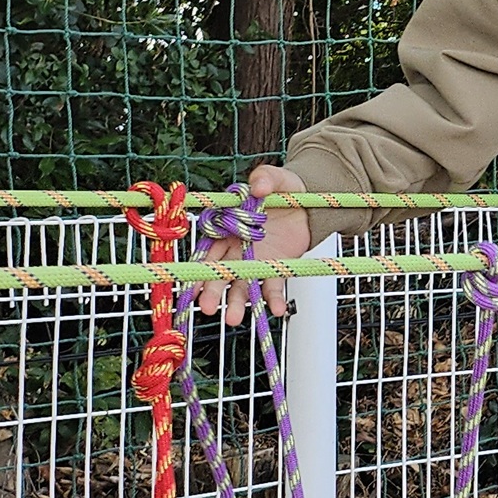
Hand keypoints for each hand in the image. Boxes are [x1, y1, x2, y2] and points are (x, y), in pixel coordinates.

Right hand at [197, 164, 311, 323]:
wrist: (308, 202)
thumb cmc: (282, 189)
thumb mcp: (274, 179)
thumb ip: (264, 178)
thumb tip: (258, 185)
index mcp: (226, 228)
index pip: (207, 250)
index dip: (198, 267)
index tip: (189, 284)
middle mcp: (236, 249)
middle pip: (220, 272)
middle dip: (212, 290)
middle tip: (207, 307)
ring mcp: (255, 261)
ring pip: (241, 285)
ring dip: (236, 303)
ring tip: (232, 320)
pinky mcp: (275, 267)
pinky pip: (273, 286)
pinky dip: (274, 299)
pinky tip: (277, 310)